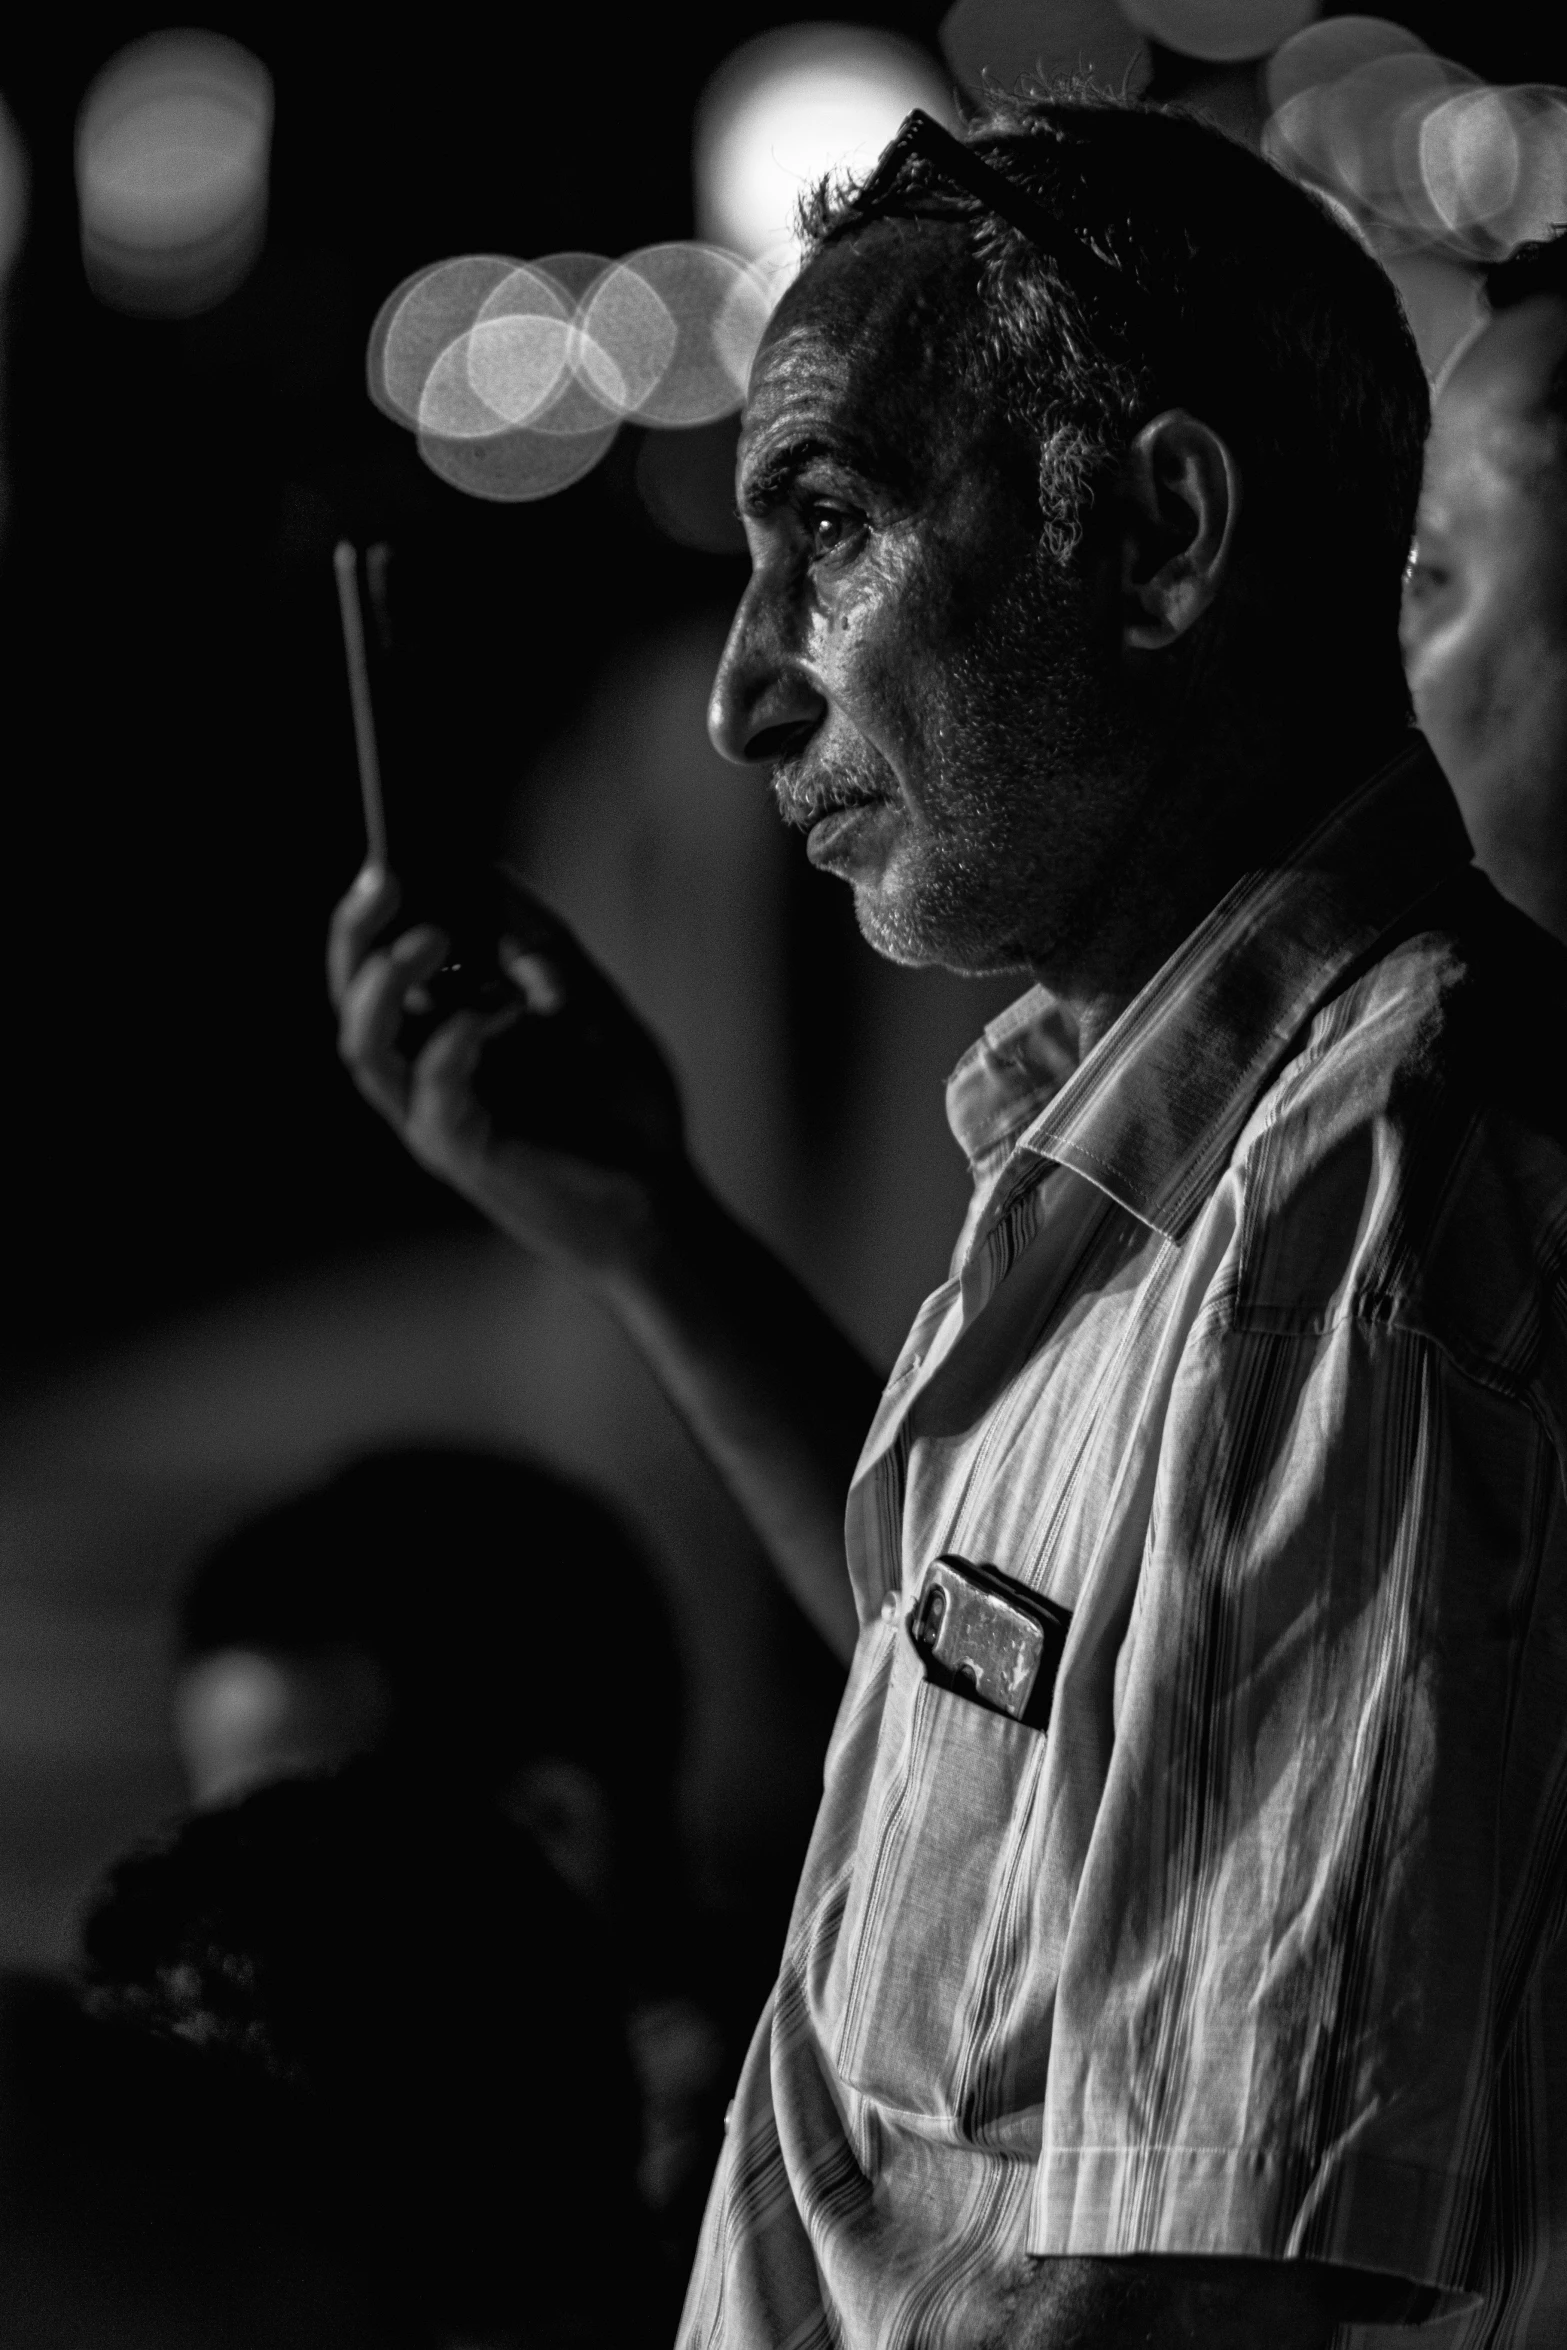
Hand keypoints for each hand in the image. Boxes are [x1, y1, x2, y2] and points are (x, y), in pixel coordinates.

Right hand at [328, 865, 689, 1279]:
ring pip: (365, 1046)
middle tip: (388, 878)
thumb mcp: (581, 997)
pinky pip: (433, 1093)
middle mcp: (424, 1071)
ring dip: (388, 983)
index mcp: (442, 1031)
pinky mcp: (462, 1152)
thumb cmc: (619, 1105)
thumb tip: (482, 869)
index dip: (372, 911)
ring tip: (432, 934)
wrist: (662, 1198)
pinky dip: (457, 1040)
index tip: (390, 855)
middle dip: (358, 933)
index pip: (378, 964)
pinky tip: (497, 1009)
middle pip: (354, 997)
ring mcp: (434, 1115)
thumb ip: (532, 940)